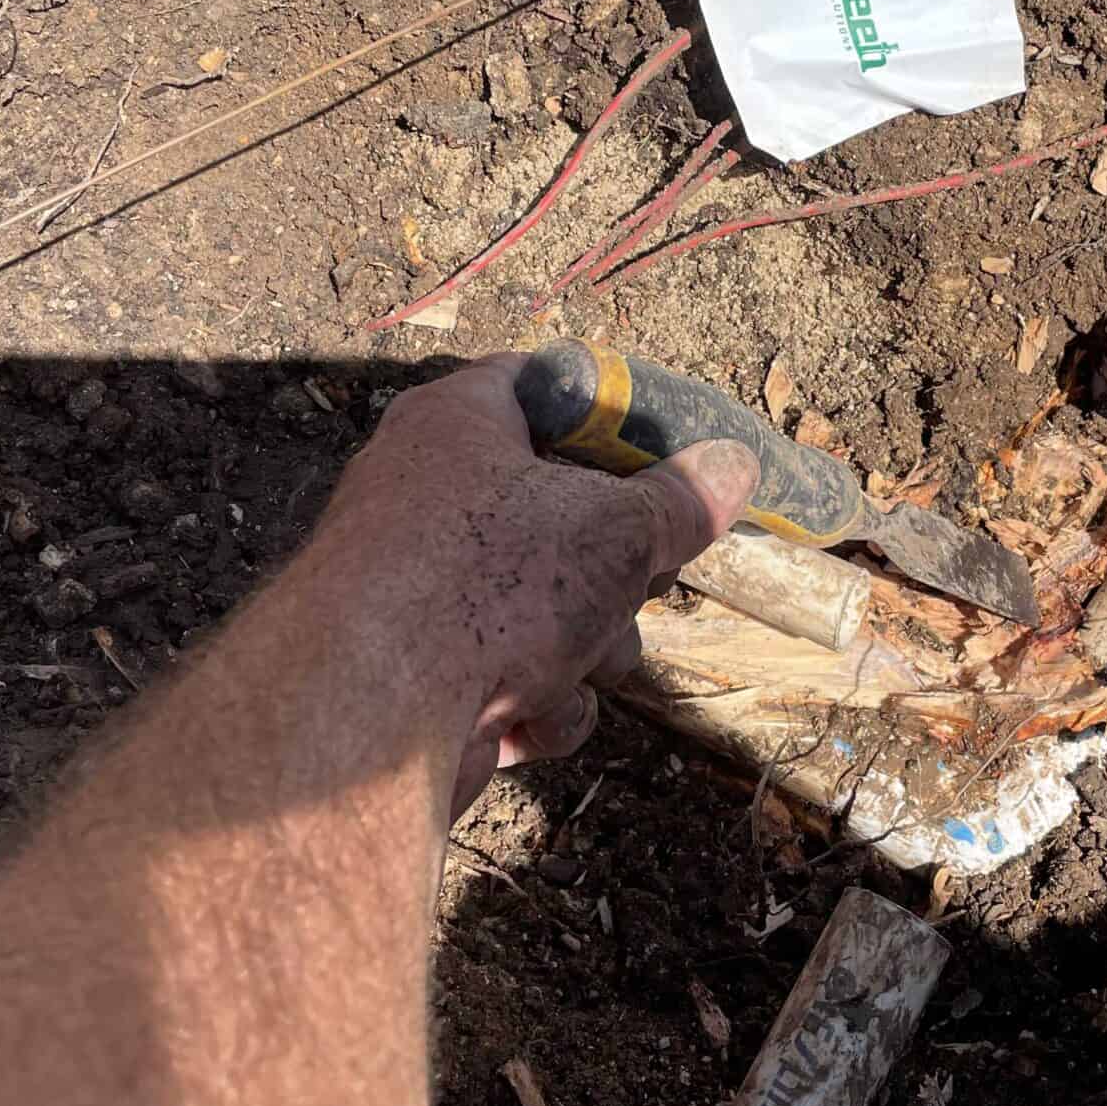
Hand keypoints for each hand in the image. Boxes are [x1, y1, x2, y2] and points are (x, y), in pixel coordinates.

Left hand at [306, 353, 755, 818]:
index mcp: (459, 424)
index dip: (611, 418)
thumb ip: (679, 500)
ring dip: (585, 652)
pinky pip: (518, 679)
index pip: (543, 386)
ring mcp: (424, 593)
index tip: (665, 457)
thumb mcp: (616, 528)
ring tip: (565, 664)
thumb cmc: (489, 581)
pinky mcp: (427, 679)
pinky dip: (536, 704)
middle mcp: (430, 497)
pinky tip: (522, 719)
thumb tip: (734, 465)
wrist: (371, 717)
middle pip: (566, 518)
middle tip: (633, 581)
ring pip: (555, 611)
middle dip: (614, 574)